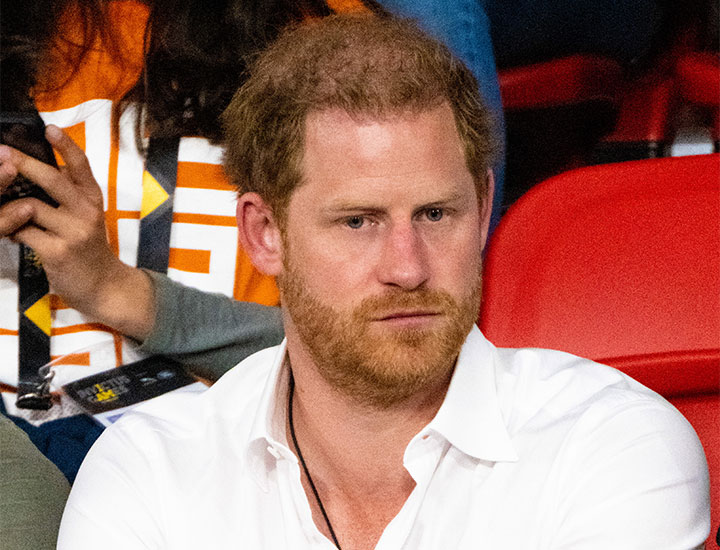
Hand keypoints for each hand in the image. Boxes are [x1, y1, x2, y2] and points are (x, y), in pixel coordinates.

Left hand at [0, 125, 154, 339]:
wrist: (104, 286)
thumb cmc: (89, 249)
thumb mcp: (87, 217)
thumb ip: (69, 195)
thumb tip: (35, 170)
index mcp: (93, 200)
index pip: (82, 167)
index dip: (66, 147)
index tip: (50, 128)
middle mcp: (87, 212)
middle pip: (52, 179)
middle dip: (22, 163)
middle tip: (1, 152)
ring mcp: (74, 232)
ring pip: (29, 206)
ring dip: (9, 209)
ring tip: (6, 214)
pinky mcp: (58, 252)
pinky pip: (22, 232)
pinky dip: (11, 231)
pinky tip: (13, 234)